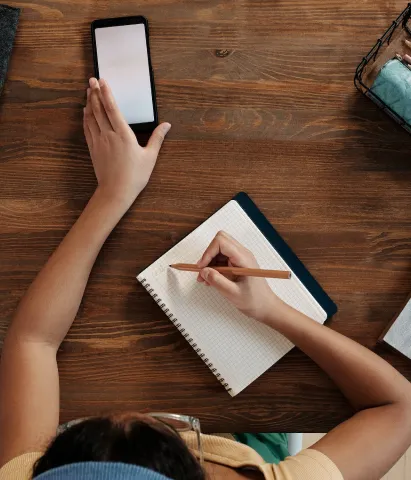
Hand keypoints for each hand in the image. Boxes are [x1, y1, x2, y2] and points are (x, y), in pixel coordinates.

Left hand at [83, 77, 170, 206]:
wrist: (116, 192)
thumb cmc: (135, 176)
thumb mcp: (150, 157)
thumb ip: (157, 138)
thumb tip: (166, 125)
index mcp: (123, 135)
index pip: (112, 108)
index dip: (107, 93)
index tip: (103, 80)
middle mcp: (109, 135)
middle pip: (99, 109)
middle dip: (95, 93)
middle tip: (92, 80)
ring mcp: (99, 142)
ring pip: (91, 117)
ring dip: (90, 102)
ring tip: (89, 91)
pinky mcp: (93, 149)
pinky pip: (87, 129)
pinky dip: (86, 117)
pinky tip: (86, 111)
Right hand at [197, 231, 282, 321]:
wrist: (266, 306)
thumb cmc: (254, 301)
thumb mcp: (233, 293)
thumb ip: (217, 281)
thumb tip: (203, 271)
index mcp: (243, 258)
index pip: (221, 242)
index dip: (208, 252)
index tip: (202, 267)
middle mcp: (242, 254)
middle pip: (220, 241)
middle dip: (208, 254)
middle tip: (203, 271)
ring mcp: (240, 258)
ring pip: (219, 250)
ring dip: (209, 262)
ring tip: (204, 278)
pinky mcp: (237, 263)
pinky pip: (222, 258)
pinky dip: (214, 266)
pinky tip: (211, 279)